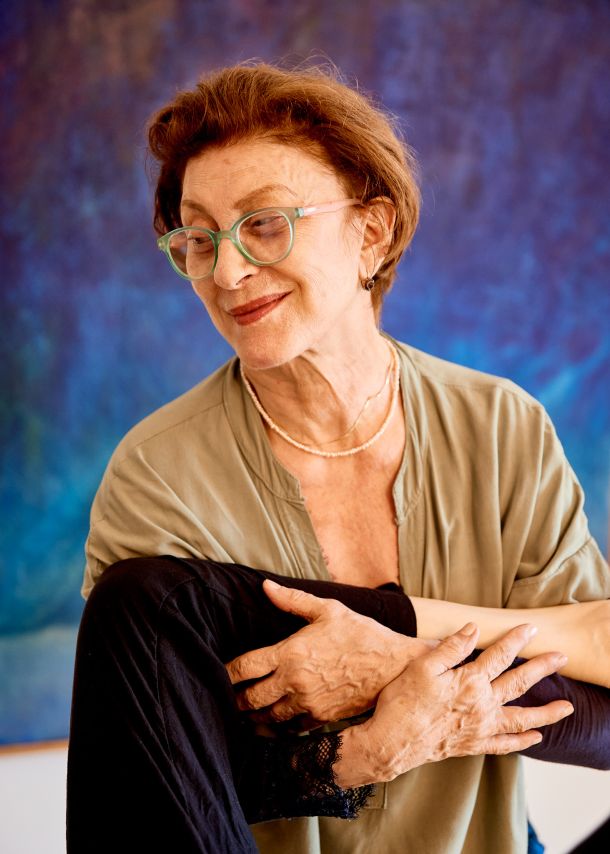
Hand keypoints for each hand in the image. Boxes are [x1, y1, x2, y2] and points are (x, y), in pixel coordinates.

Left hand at [226, 579, 435, 724]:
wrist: (393, 665)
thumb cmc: (361, 633)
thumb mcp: (327, 610)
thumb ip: (292, 600)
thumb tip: (265, 586)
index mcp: (291, 652)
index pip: (245, 667)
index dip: (227, 673)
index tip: (219, 674)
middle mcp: (295, 681)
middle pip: (251, 698)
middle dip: (235, 700)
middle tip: (227, 699)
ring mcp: (308, 702)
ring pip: (268, 718)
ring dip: (254, 717)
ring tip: (245, 714)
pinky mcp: (322, 717)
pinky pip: (291, 729)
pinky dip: (278, 728)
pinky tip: (273, 724)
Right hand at [334, 622, 573, 786]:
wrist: (392, 742)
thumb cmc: (403, 701)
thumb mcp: (423, 666)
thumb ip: (452, 647)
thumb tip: (474, 629)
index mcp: (469, 681)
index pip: (499, 655)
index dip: (516, 640)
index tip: (530, 629)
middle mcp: (482, 705)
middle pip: (519, 683)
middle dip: (542, 668)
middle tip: (561, 658)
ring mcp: (481, 728)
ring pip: (522, 718)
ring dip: (546, 712)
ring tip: (567, 707)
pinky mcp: (474, 745)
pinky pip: (505, 744)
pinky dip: (523, 741)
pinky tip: (536, 737)